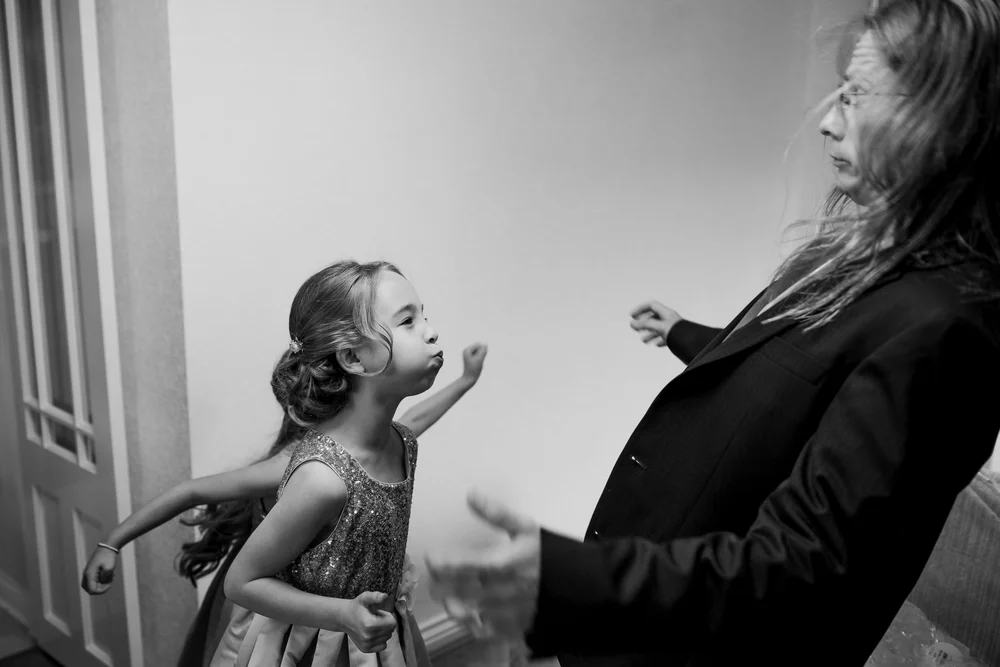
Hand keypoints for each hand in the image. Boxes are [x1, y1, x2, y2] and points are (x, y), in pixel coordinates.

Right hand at [81, 545, 117, 594]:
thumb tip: (101, 583)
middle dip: (100, 588)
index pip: (92, 590)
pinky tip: (109, 575)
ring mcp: (87, 573)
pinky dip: (100, 580)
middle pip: (90, 590)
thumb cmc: (108, 557)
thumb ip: (104, 578)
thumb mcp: (109, 568)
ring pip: (91, 586)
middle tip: (109, 581)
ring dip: (101, 584)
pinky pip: (93, 581)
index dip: (101, 591)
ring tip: (110, 577)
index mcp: (89, 574)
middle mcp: (86, 575)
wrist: (107, 547)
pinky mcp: (91, 571)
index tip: (110, 584)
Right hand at [345, 591, 397, 652]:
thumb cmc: (357, 607)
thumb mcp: (365, 598)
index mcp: (369, 624)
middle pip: (391, 630)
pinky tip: (372, 633)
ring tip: (373, 624)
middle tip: (375, 618)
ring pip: (387, 637)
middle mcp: (367, 637)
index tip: (378, 613)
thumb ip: (375, 596)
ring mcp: (366, 644)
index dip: (387, 616)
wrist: (344, 618)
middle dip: (385, 622)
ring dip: (383, 630)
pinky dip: (381, 639)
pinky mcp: (365, 649)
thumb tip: (385, 596)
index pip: (392, 623)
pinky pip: (383, 645)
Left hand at [426, 491, 540, 640]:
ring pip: (461, 612)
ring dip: (451, 603)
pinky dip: (470, 623)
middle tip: (437, 576)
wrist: (578, 586)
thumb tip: (471, 494)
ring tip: (450, 594)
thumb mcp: (526, 528)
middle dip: (439, 583)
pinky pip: (479, 630)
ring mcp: (501, 613)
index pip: (454, 564)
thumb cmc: (549, 554)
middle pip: (451, 590)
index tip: (433, 556)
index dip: (438, 561)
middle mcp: (495, 590)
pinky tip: (470, 613)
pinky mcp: (509, 629)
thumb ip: (496, 513)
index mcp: (497, 563)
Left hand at [461, 343, 488, 383]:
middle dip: (482, 354)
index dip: (482, 352)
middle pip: (479, 347)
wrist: (469, 379)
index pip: (479, 345)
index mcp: (467, 350)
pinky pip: (479, 354)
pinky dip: (480, 359)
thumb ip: (483, 351)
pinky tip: (477, 364)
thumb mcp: (479, 360)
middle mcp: (467, 350)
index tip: (478, 360)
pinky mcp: (471, 357)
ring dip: (481, 357)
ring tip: (477, 363)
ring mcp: (469, 354)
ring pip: (480, 351)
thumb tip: (486, 344)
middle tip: (477, 362)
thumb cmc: (474, 370)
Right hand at [630, 300, 680, 346]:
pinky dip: (658, 340)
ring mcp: (673, 328)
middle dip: (643, 322)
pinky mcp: (676, 337)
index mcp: (666, 313)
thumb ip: (645, 324)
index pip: (651, 305)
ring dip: (649, 333)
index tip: (632, 315)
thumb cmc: (680, 334)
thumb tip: (633, 323)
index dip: (640, 309)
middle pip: (654, 317)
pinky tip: (656, 344)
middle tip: (636, 327)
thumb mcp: (659, 327)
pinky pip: (665, 337)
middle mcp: (670, 319)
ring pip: (658, 328)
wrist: (693, 344)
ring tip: (644, 340)